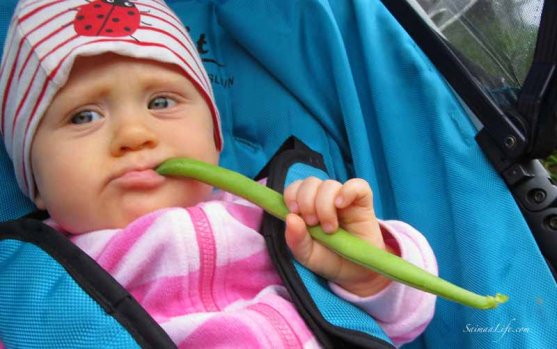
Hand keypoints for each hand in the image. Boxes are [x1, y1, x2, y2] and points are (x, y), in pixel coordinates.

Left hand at [283, 177, 391, 296]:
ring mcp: (343, 199)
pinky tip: (341, 205)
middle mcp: (323, 199)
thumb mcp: (307, 255)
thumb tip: (290, 218)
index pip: (295, 187)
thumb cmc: (329, 259)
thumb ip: (296, 239)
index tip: (295, 213)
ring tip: (330, 228)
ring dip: (324, 205)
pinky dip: (347, 191)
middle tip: (313, 224)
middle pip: (311, 182)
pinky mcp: (363, 202)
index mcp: (306, 207)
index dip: (292, 195)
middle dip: (307, 202)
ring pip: (329, 185)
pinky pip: (358, 185)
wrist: (356, 273)